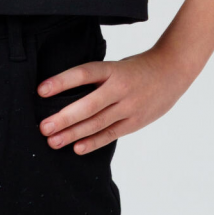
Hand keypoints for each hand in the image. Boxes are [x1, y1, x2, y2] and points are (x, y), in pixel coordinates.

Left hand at [37, 46, 193, 153]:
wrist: (172, 72)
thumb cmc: (137, 68)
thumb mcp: (116, 66)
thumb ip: (96, 79)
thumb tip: (65, 93)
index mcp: (112, 69)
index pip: (83, 73)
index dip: (62, 82)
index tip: (41, 90)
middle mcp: (120, 88)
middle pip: (88, 105)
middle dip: (64, 118)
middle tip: (43, 127)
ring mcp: (129, 107)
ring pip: (98, 123)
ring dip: (74, 134)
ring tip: (53, 141)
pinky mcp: (135, 122)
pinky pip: (111, 134)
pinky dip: (94, 142)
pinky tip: (77, 148)